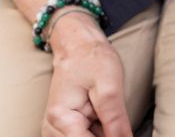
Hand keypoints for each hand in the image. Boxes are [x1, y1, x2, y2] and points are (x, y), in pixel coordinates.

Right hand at [42, 12, 132, 136]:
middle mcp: (53, 128)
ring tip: (106, 113)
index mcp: (61, 118)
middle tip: (112, 114)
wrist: (78, 45)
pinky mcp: (63, 129)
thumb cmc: (91, 59)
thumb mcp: (109, 87)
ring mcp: (56, 130)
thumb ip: (115, 120)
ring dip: (101, 133)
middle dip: (106, 135)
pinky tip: (104, 119)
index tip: (121, 131)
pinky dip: (97, 132)